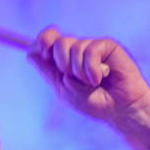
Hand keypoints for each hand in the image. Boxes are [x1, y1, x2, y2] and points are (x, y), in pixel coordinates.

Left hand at [28, 27, 149, 124]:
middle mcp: (78, 50)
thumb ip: (48, 69)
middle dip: (62, 62)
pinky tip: (101, 78)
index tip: (44, 54)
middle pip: (58, 41)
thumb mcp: (64, 88)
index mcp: (65, 59)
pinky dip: (92, 69)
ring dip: (80, 71)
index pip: (48, 40)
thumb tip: (29, 52)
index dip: (42, 41)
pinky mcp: (107, 46)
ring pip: (74, 46)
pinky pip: (91, 50)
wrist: (119, 109)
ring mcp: (92, 47)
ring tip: (92, 83)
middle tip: (72, 77)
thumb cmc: (94, 102)